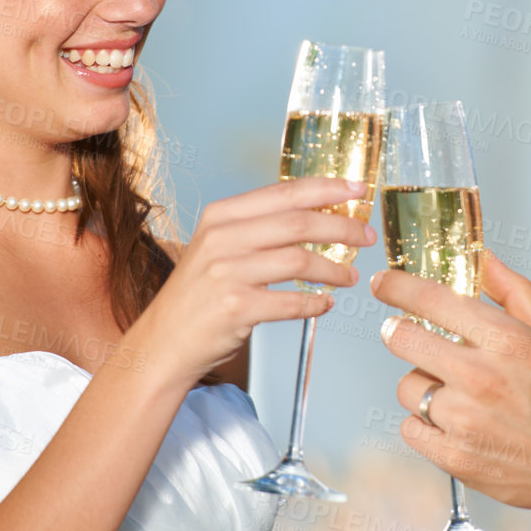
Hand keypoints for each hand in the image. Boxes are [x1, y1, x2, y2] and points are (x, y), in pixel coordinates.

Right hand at [140, 176, 373, 391]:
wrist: (164, 341)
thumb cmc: (200, 293)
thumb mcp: (218, 246)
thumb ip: (258, 227)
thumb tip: (317, 214)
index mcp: (221, 215)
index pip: (285, 192)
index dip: (327, 189)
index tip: (358, 189)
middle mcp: (222, 238)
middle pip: (298, 223)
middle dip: (341, 228)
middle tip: (366, 237)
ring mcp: (227, 273)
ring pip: (299, 261)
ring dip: (333, 270)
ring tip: (349, 277)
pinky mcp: (236, 308)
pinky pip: (291, 303)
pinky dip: (315, 304)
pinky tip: (324, 304)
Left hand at [372, 249, 530, 512]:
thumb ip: (512, 290)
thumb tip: (481, 258)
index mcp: (505, 340)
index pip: (431, 300)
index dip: (397, 286)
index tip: (384, 283)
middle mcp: (480, 377)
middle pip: (402, 339)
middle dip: (399, 332)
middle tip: (410, 336)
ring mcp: (464, 420)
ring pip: (407, 386)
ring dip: (422, 383)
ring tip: (454, 390)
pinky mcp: (454, 456)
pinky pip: (411, 428)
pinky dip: (425, 423)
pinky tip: (453, 421)